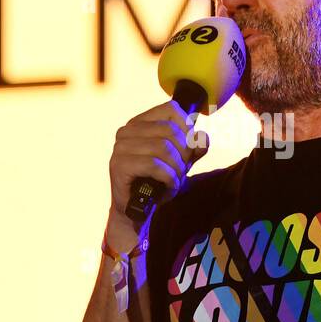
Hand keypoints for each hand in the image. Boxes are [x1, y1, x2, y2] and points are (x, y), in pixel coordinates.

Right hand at [105, 99, 209, 251]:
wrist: (137, 211)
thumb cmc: (157, 182)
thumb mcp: (181, 161)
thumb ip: (193, 147)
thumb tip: (202, 139)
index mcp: (141, 122)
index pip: (172, 110)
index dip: (187, 130)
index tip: (187, 150)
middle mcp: (127, 130)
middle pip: (171, 131)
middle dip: (184, 154)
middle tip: (181, 171)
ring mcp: (120, 147)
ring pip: (164, 148)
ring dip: (177, 169)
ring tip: (174, 181)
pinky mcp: (118, 165)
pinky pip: (154, 165)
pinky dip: (168, 179)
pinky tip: (168, 188)